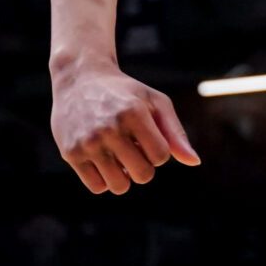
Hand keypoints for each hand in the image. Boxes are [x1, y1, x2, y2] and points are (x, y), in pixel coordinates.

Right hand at [51, 60, 198, 194]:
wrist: (79, 79)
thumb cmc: (124, 93)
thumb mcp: (154, 102)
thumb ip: (175, 132)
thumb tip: (195, 162)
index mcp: (133, 113)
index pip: (160, 156)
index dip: (158, 151)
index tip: (148, 138)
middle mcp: (109, 128)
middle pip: (143, 175)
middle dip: (143, 165)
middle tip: (133, 148)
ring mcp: (88, 142)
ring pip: (119, 186)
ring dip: (124, 176)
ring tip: (118, 155)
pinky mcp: (71, 153)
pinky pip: (97, 187)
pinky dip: (104, 180)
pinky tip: (102, 160)